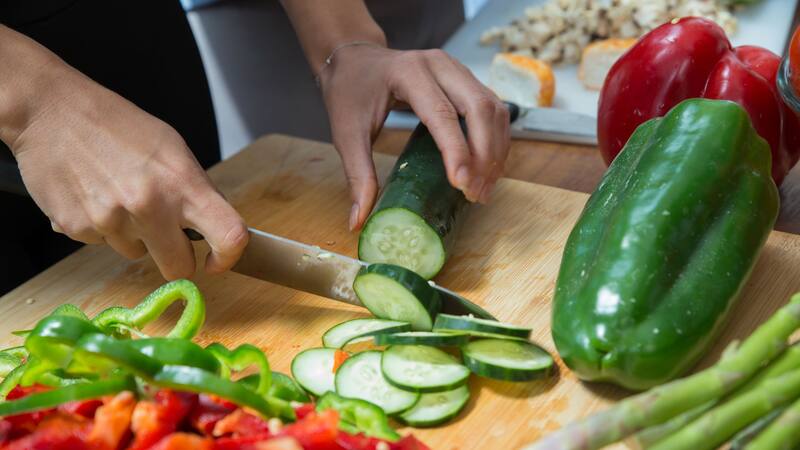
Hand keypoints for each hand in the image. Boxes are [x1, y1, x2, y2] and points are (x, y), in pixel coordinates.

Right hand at [6, 64, 247, 279]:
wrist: (50, 111)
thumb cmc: (115, 124)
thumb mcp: (172, 148)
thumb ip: (194, 190)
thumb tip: (210, 226)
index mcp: (182, 183)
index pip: (228, 236)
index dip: (228, 257)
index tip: (218, 260)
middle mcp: (150, 207)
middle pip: (179, 267)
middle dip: (175, 256)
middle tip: (166, 233)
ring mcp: (111, 221)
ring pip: (137, 254)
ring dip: (134, 235)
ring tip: (118, 195)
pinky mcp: (77, 229)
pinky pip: (103, 244)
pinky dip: (102, 228)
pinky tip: (94, 195)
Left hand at [318, 45, 509, 229]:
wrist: (356, 60)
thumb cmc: (351, 93)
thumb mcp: (346, 134)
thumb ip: (358, 175)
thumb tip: (358, 220)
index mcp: (408, 73)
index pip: (442, 113)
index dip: (456, 150)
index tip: (461, 184)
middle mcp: (440, 65)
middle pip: (479, 108)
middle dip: (484, 155)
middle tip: (475, 194)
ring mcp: (457, 70)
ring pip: (494, 109)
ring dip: (495, 152)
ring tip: (483, 189)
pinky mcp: (466, 80)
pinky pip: (493, 110)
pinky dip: (496, 142)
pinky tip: (487, 170)